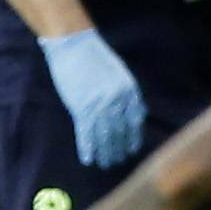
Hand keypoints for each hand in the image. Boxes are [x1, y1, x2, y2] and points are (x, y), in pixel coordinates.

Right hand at [37, 25, 149, 168]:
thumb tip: (137, 114)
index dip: (133, 137)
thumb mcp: (120, 74)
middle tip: (117, 162)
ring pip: (104, 136)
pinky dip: (87, 148)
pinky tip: (88, 159)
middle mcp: (118, 101)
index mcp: (130, 91)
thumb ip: (128, 94)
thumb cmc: (95, 57)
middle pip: (120, 131)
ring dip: (105, 153)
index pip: (135, 120)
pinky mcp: (81, 108)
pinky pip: (86, 133)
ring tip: (105, 164)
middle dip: (119, 148)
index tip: (131, 149)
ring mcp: (100, 105)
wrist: (74, 45)